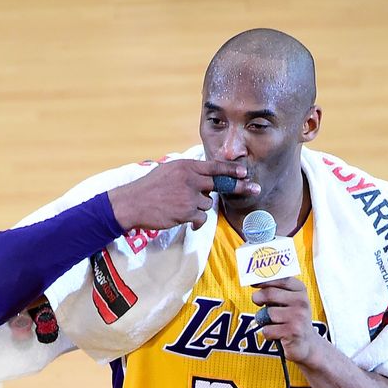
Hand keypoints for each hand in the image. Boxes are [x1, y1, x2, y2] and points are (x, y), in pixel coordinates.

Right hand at [108, 159, 259, 231]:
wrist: (132, 203)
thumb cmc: (149, 188)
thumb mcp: (168, 171)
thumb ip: (187, 172)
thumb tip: (205, 176)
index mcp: (186, 166)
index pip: (214, 166)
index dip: (231, 169)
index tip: (245, 173)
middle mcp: (190, 178)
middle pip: (220, 184)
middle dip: (238, 187)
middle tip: (255, 189)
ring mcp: (189, 195)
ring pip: (208, 203)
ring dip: (199, 208)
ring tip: (181, 208)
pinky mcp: (186, 212)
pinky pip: (201, 218)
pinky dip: (196, 221)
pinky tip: (185, 221)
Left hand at [249, 278, 329, 364]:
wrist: (307, 344)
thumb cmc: (293, 320)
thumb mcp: (289, 301)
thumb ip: (276, 290)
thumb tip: (255, 281)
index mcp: (300, 290)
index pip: (280, 279)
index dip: (264, 279)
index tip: (253, 282)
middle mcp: (301, 302)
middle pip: (269, 293)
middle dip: (258, 298)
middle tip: (257, 301)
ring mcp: (298, 317)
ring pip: (267, 313)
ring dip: (264, 320)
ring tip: (274, 323)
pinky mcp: (292, 332)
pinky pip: (267, 330)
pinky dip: (268, 334)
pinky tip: (278, 335)